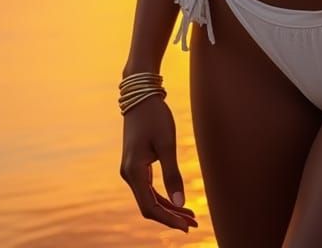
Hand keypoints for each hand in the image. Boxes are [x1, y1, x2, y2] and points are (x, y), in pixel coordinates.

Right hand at [119, 94, 198, 233]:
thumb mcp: (167, 144)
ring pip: (150, 198)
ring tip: (190, 215)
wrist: (141, 95)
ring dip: (169, 208)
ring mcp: (131, 170)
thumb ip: (172, 175)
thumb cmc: (155, 117)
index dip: (168, 219)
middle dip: (171, 216)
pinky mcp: (136, 165)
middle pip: (149, 206)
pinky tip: (178, 200)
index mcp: (133, 172)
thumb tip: (180, 202)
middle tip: (194, 224)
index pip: (150, 207)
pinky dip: (164, 196)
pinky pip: (149, 188)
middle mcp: (128, 175)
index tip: (186, 227)